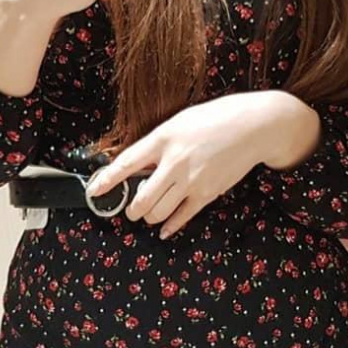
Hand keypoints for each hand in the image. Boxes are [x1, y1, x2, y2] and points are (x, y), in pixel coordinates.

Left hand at [84, 93, 270, 238]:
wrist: (253, 126)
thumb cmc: (215, 118)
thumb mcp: (179, 122)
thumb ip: (157, 144)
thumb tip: (139, 165)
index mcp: (163, 139)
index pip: (126, 164)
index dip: (106, 180)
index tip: (94, 191)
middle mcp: (174, 162)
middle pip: (141, 199)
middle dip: (131, 209)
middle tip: (130, 208)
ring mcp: (192, 180)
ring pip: (158, 212)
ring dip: (149, 216)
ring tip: (149, 212)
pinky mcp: (207, 193)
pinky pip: (182, 217)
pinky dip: (169, 226)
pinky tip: (164, 229)